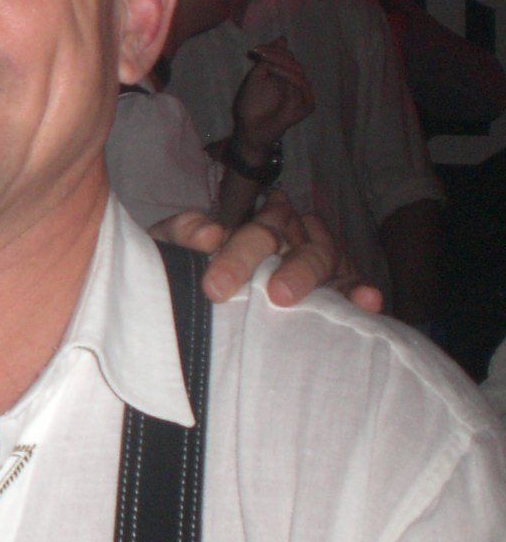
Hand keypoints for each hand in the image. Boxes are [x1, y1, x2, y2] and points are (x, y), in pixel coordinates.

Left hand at [151, 191, 381, 312]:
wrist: (194, 315)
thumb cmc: (190, 270)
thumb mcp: (174, 246)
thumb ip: (182, 233)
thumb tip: (209, 233)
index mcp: (258, 226)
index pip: (258, 232)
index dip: (239, 256)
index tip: (216, 287)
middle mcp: (294, 240)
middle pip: (296, 248)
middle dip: (285, 270)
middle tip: (273, 295)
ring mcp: (321, 266)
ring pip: (326, 262)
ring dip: (314, 278)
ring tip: (299, 298)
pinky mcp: (341, 292)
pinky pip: (356, 288)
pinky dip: (362, 293)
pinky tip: (368, 300)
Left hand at [231, 38, 313, 155]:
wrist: (250, 129)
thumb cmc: (251, 105)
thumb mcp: (257, 77)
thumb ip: (270, 59)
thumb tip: (283, 38)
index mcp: (287, 77)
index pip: (287, 57)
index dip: (274, 50)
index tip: (256, 49)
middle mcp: (297, 85)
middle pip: (294, 63)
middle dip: (277, 55)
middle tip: (260, 52)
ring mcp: (304, 96)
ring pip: (299, 72)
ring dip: (281, 64)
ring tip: (266, 64)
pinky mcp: (307, 106)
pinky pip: (302, 87)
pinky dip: (288, 78)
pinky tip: (274, 74)